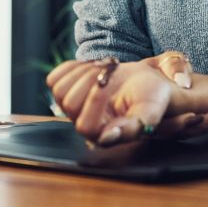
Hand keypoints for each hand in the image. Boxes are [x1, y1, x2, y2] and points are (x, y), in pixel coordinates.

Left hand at [47, 56, 207, 145]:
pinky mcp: (65, 93)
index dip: (92, 103)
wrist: (143, 83)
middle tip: (112, 69)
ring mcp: (73, 111)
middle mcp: (86, 127)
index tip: (105, 82)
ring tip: (107, 69)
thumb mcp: (151, 109)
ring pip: (60, 90)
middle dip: (92, 80)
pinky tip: (91, 68)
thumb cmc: (152, 98)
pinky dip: (71, 68)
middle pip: (70, 103)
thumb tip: (107, 138)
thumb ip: (136, 125)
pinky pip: (55, 79)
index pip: (86, 125)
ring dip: (83, 72)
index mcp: (104, 134)